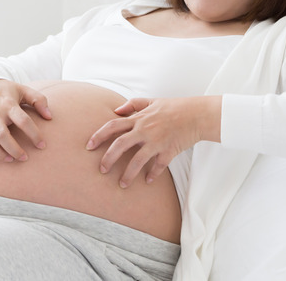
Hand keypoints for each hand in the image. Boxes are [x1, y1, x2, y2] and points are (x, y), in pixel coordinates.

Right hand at [0, 79, 51, 166]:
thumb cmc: (3, 91)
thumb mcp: (22, 89)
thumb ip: (38, 100)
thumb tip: (50, 117)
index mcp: (8, 104)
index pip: (23, 121)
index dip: (34, 134)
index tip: (42, 145)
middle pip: (3, 135)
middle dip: (15, 150)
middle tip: (25, 158)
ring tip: (10, 160)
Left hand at [86, 96, 220, 187]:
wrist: (197, 114)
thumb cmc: (174, 107)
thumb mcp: (152, 101)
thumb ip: (133, 104)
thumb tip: (116, 110)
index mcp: (139, 119)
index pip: (112, 126)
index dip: (98, 136)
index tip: (88, 146)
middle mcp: (144, 130)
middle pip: (120, 145)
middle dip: (108, 158)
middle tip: (101, 170)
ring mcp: (156, 142)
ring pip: (137, 160)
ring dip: (128, 174)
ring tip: (122, 184)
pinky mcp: (169, 151)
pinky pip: (158, 166)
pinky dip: (152, 174)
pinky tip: (147, 181)